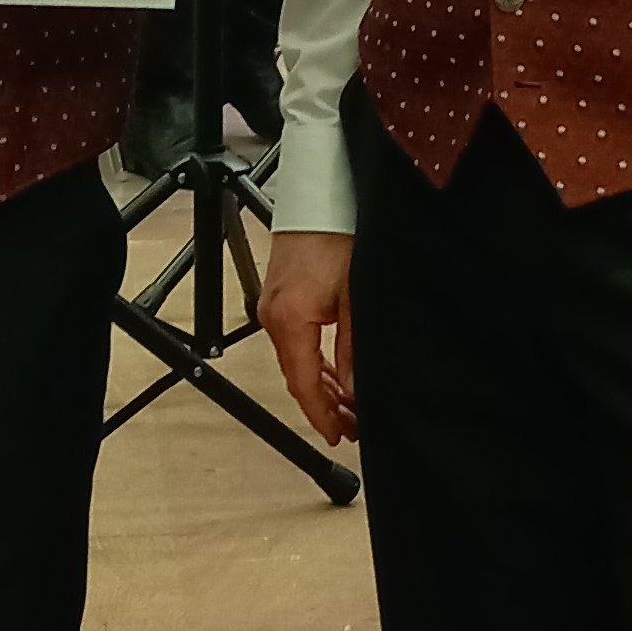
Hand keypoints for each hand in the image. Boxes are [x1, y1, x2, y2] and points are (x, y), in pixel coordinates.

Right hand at [261, 228, 356, 445]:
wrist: (323, 194)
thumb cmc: (339, 236)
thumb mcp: (356, 298)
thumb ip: (354, 348)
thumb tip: (356, 390)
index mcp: (289, 321)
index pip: (303, 384)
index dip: (321, 415)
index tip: (338, 436)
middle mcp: (274, 316)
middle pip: (298, 375)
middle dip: (325, 405)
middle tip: (352, 427)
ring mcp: (275, 304)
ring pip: (298, 359)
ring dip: (322, 384)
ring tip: (348, 406)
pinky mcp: (283, 292)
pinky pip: (297, 339)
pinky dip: (315, 361)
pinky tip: (334, 371)